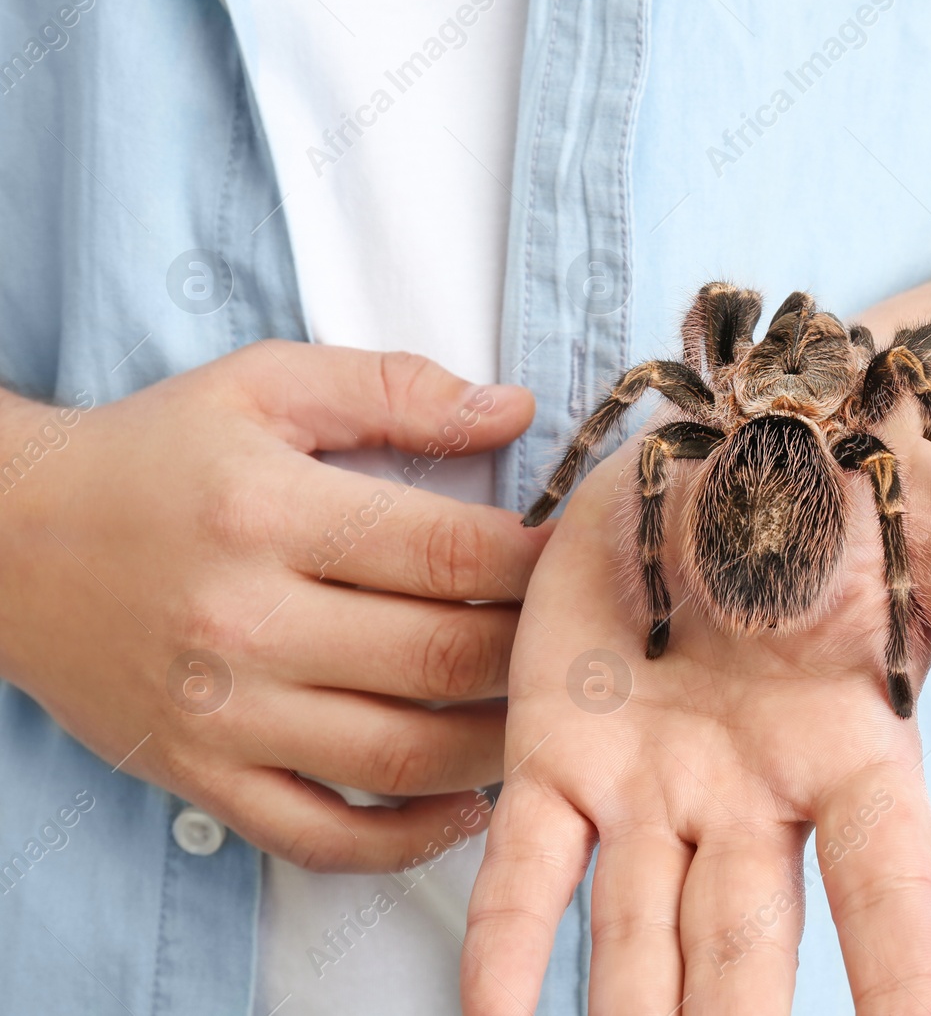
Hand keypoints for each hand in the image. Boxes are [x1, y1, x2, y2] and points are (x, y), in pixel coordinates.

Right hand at [0, 342, 548, 871]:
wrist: (5, 542)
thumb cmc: (151, 457)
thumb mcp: (262, 387)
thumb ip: (392, 390)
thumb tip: (514, 411)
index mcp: (268, 514)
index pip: (448, 549)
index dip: (538, 557)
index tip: (576, 554)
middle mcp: (246, 624)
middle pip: (442, 655)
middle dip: (534, 648)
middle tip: (574, 635)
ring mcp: (223, 716)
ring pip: (402, 755)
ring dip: (498, 744)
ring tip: (540, 713)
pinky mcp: (202, 778)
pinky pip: (322, 835)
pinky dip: (406, 840)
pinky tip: (465, 806)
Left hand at [460, 412, 930, 1014]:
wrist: (745, 433)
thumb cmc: (858, 493)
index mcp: (855, 756)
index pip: (889, 894)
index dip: (903, 980)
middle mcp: (754, 799)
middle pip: (745, 949)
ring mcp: (653, 787)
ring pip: (634, 938)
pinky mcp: (561, 750)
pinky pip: (530, 864)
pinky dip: (506, 943)